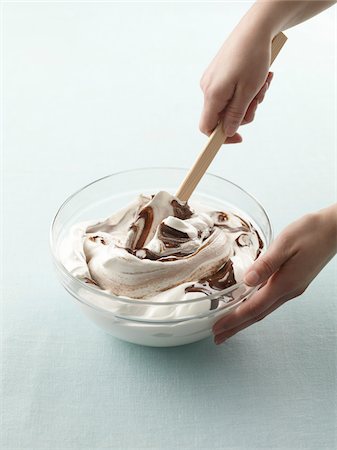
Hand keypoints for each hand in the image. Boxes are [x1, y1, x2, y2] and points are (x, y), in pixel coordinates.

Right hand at [199, 25, 273, 140]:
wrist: (254, 29)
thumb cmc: (252, 58)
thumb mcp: (248, 92)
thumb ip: (235, 115)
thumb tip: (227, 132)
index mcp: (213, 95)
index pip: (207, 127)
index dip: (221, 137)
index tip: (239, 138)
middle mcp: (208, 89)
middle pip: (223, 116)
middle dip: (245, 111)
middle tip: (259, 98)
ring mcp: (213, 81)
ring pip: (231, 103)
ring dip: (250, 99)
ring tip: (262, 83)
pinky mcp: (219, 74)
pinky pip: (232, 91)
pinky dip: (246, 89)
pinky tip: (258, 78)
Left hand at [213, 205, 336, 344]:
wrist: (334, 229)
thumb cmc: (310, 232)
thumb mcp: (285, 244)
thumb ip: (265, 264)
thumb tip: (246, 281)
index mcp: (284, 283)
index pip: (254, 308)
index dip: (234, 319)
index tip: (217, 329)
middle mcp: (289, 291)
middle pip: (258, 315)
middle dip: (236, 327)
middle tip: (218, 337)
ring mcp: (292, 288)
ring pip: (264, 309)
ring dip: (245, 319)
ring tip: (228, 326)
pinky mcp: (293, 282)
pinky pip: (269, 300)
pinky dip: (255, 308)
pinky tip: (247, 306)